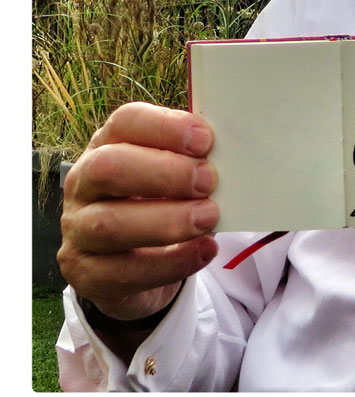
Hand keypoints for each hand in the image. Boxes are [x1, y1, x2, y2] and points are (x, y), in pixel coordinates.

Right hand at [58, 102, 219, 322]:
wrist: (139, 262)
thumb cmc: (163, 199)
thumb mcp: (175, 172)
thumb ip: (195, 159)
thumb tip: (234, 155)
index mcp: (108, 144)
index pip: (126, 122)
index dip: (165, 127)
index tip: (206, 140)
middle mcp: (84, 182)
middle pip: (108, 168)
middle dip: (163, 173)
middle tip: (208, 181)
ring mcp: (78, 230)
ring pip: (109, 224)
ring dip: (167, 220)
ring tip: (209, 218)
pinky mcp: (86, 275)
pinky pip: (123, 272)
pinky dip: (171, 262)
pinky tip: (205, 250)